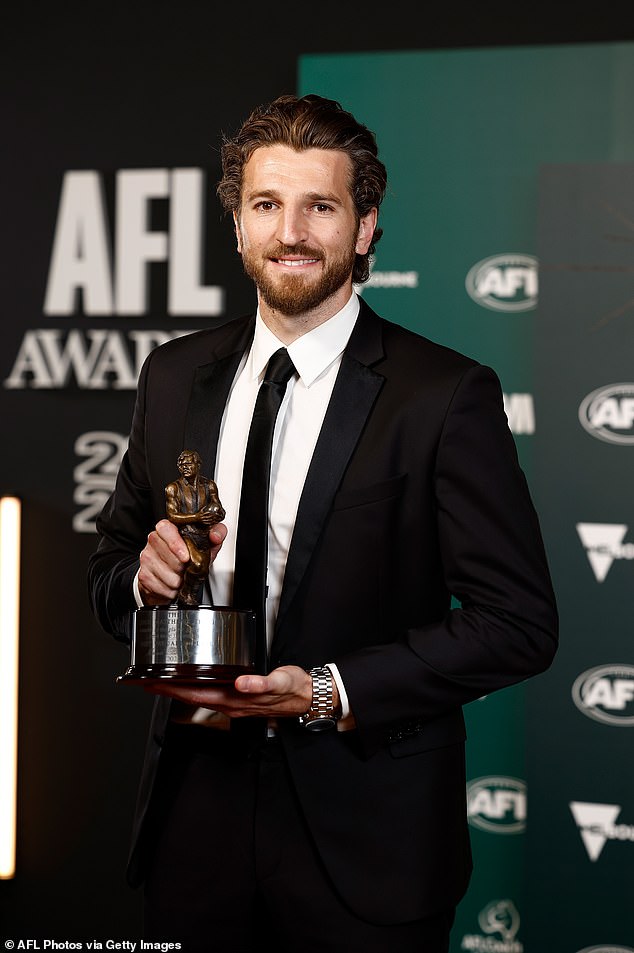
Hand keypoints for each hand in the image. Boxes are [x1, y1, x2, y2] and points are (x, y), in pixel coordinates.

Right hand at [137, 518, 226, 604]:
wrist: (171, 577)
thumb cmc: (188, 557)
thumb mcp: (205, 544)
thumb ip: (216, 534)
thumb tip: (215, 536)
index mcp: (167, 529)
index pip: (166, 529)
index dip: (176, 544)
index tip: (186, 557)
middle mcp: (153, 541)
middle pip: (171, 557)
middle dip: (184, 568)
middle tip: (188, 568)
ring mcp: (146, 558)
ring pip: (168, 575)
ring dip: (180, 581)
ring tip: (181, 577)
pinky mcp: (144, 575)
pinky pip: (163, 588)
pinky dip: (172, 591)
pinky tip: (172, 585)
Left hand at [145, 664, 322, 718]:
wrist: (306, 698)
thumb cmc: (292, 688)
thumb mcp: (280, 682)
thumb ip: (262, 683)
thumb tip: (242, 684)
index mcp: (235, 699)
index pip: (196, 694)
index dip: (171, 689)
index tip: (151, 682)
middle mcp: (230, 704)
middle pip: (190, 697)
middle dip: (166, 690)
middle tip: (144, 680)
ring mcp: (232, 703)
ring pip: (197, 697)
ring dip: (177, 691)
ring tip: (160, 680)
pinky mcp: (237, 699)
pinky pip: (209, 695)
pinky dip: (193, 689)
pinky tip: (187, 683)